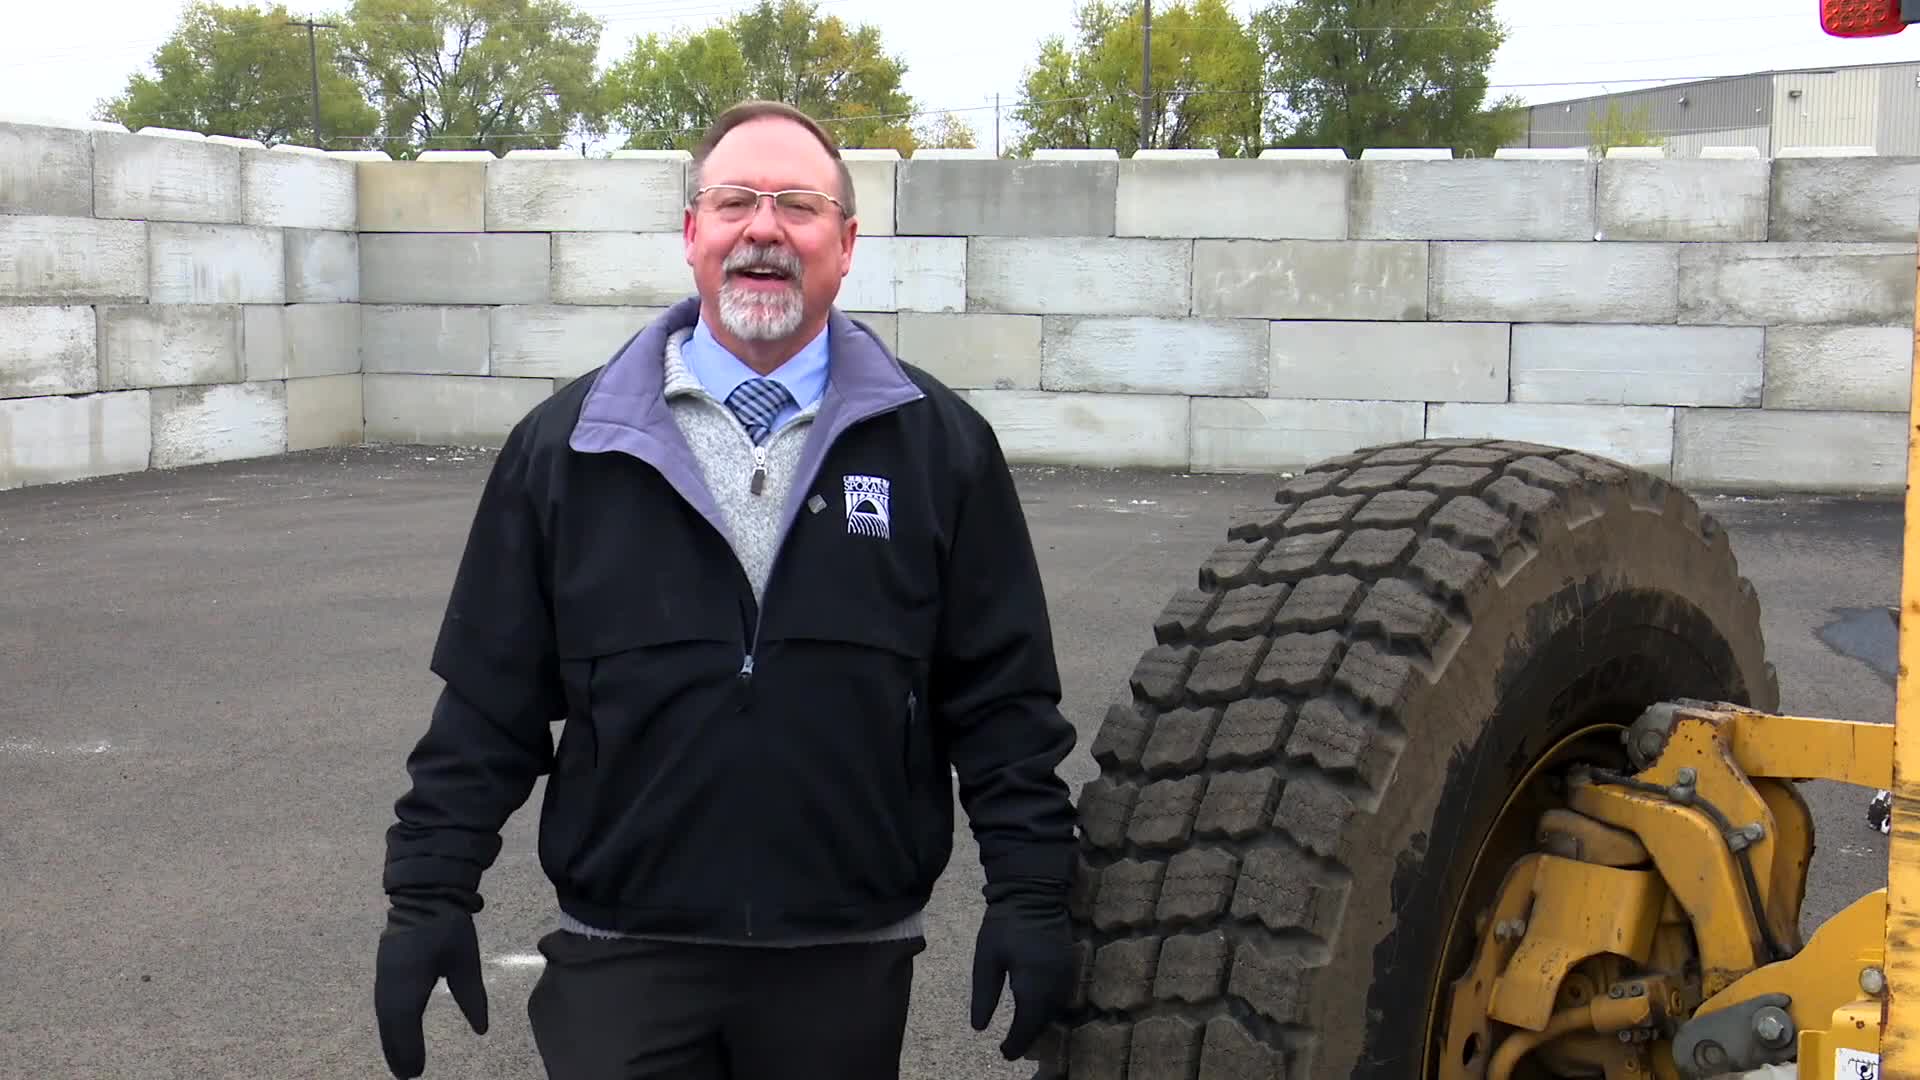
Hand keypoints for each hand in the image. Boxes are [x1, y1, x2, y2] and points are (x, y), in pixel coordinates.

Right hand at [374, 900, 488, 1077]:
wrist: (424, 893)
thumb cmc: (448, 925)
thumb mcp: (466, 960)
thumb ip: (472, 995)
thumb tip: (481, 1029)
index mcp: (410, 980)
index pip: (407, 1022)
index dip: (410, 1049)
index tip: (417, 1072)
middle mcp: (391, 981)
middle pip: (391, 1024)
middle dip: (398, 1051)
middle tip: (407, 1076)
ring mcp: (384, 974)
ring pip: (384, 1015)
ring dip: (391, 1040)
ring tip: (400, 1064)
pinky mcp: (385, 969)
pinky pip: (383, 1004)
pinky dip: (388, 1023)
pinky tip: (394, 1033)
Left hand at [969, 878, 1074, 1059]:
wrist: (1034, 891)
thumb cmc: (1005, 924)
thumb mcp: (986, 958)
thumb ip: (984, 994)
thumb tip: (979, 1028)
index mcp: (1033, 984)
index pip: (1027, 1024)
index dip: (1016, 1043)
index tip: (1003, 1054)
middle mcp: (1055, 984)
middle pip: (1043, 1021)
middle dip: (1028, 1037)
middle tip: (1010, 1048)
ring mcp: (1066, 974)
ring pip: (1054, 1010)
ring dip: (1039, 1023)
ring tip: (1021, 1033)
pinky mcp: (1069, 965)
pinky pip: (1061, 997)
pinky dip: (1047, 1008)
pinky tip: (1035, 1009)